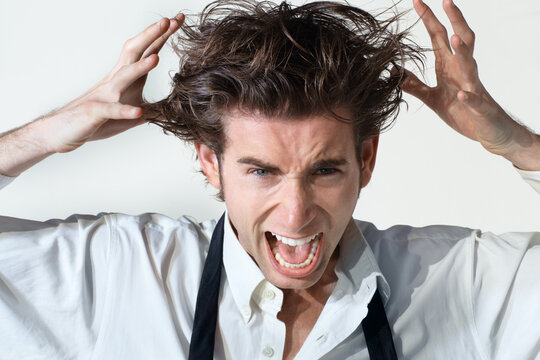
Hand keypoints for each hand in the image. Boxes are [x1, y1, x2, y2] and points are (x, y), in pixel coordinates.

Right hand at [40, 14, 183, 153]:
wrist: (63, 130)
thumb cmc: (97, 120)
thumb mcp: (131, 115)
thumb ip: (151, 111)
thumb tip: (170, 111)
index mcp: (125, 78)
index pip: (146, 51)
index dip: (162, 36)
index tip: (178, 20)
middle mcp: (115, 81)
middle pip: (134, 53)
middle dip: (151, 36)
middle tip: (168, 22)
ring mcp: (104, 95)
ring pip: (123, 77)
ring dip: (140, 68)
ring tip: (156, 58)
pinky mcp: (95, 112)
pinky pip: (111, 110)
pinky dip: (124, 111)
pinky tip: (138, 111)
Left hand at [402, 0, 539, 169]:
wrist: (488, 131)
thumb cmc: (462, 111)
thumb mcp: (432, 98)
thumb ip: (414, 85)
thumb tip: (394, 72)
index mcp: (449, 66)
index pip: (438, 36)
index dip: (428, 19)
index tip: (416, 1)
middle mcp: (463, 72)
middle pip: (461, 40)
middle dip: (454, 21)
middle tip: (446, 1)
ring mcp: (473, 88)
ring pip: (471, 65)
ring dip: (463, 52)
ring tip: (453, 38)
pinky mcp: (480, 107)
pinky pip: (475, 100)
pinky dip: (470, 97)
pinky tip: (463, 94)